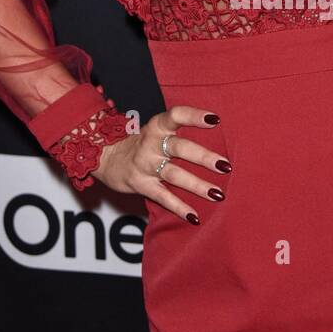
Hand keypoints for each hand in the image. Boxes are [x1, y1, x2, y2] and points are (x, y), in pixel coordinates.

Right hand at [93, 105, 228, 222]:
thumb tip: (217, 133)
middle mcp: (151, 143)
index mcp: (157, 126)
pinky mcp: (141, 185)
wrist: (107, 158)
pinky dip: (178, 207)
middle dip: (203, 157)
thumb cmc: (144, 143)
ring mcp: (145, 165)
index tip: (215, 119)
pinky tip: (194, 216)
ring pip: (174, 174)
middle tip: (225, 165)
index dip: (194, 116)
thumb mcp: (157, 130)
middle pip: (179, 148)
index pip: (176, 115)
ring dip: (197, 185)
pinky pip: (162, 197)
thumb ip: (179, 132)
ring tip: (218, 194)